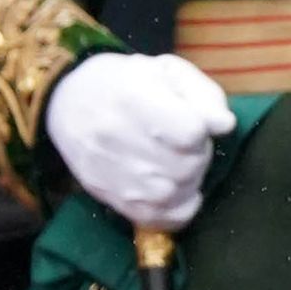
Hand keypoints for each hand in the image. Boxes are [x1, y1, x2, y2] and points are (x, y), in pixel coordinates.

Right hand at [44, 52, 233, 227]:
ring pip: (177, 193)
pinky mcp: (112, 200)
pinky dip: (179, 207)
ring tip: (175, 161)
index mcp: (132, 98)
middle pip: (188, 165)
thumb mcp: (166, 70)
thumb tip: (224, 125)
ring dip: (188, 180)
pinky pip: (162, 219)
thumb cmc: (124, 82)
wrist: (66, 104)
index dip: (201, 128)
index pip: (191, 132)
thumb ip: (203, 94)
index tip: (190, 121)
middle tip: (182, 143)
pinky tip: (174, 188)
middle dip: (197, 154)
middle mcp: (117, 139)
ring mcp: (113, 174)